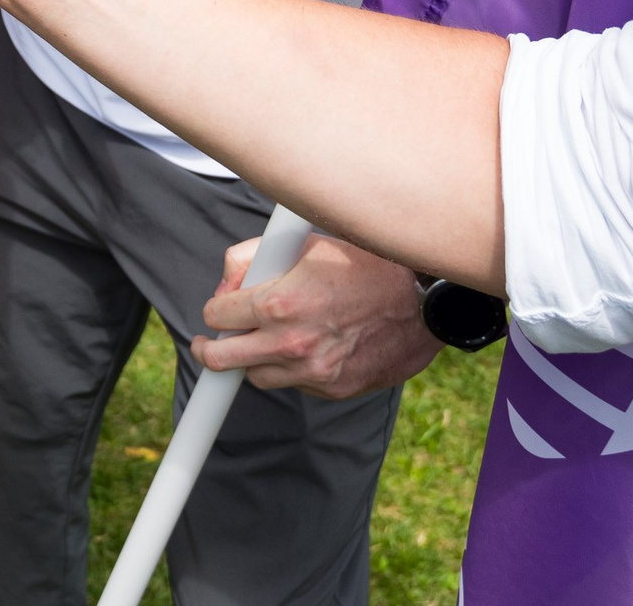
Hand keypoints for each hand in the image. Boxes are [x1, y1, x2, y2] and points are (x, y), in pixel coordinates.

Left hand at [191, 234, 440, 397]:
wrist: (421, 300)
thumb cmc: (363, 264)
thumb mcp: (301, 244)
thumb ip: (250, 258)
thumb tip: (227, 284)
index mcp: (278, 304)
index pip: (214, 315)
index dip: (215, 308)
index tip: (220, 308)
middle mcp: (291, 344)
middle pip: (220, 360)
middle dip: (211, 348)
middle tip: (211, 342)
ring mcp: (313, 371)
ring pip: (256, 376)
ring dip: (253, 359)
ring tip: (268, 339)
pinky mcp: (334, 388)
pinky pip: (295, 384)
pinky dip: (292, 369)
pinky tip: (309, 346)